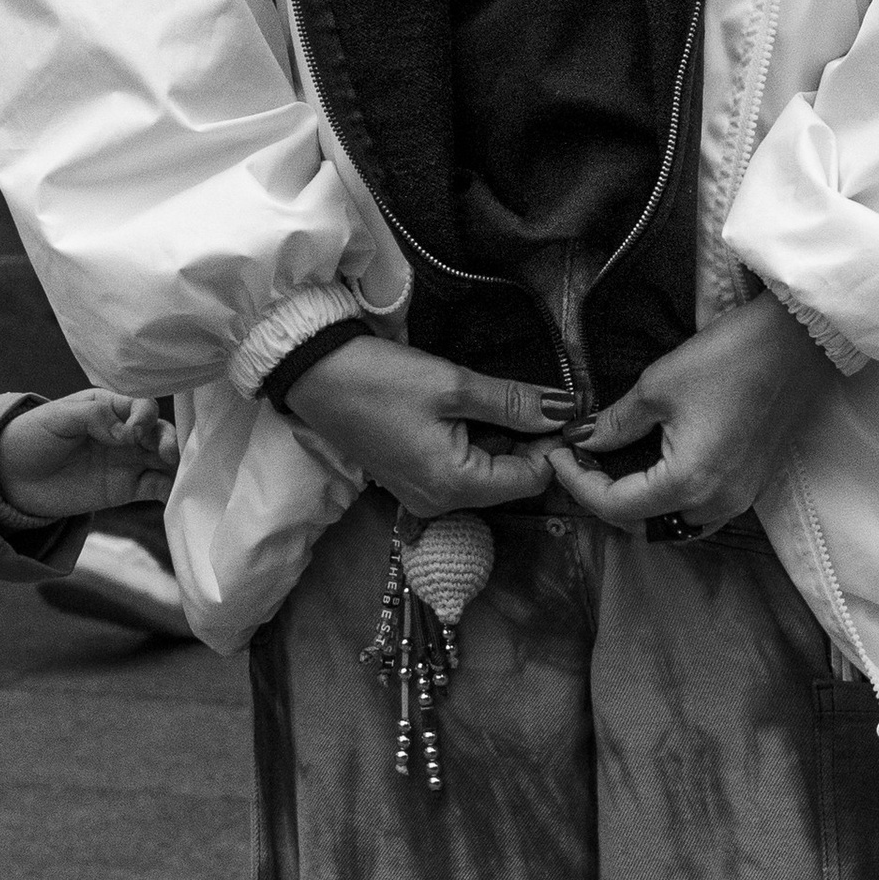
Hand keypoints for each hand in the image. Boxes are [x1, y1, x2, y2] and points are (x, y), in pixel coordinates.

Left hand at [0, 388, 176, 523]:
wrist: (11, 478)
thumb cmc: (30, 437)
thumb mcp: (57, 417)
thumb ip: (93, 415)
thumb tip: (126, 432)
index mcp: (109, 406)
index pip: (142, 406)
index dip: (144, 417)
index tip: (131, 434)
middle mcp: (124, 433)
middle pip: (159, 432)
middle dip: (168, 440)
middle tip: (168, 454)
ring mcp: (127, 461)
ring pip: (164, 460)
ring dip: (176, 466)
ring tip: (182, 476)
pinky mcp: (126, 489)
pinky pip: (156, 487)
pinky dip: (169, 489)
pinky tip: (175, 494)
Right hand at [283, 337, 558, 513]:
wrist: (313, 375)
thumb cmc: (380, 380)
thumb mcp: (453, 385)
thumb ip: (513, 402)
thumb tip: (565, 411)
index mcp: (454, 486)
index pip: (532, 479)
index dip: (552, 444)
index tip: (560, 406)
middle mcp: (440, 504)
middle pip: (510, 480)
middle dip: (527, 441)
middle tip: (530, 395)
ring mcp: (422, 496)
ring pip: (486, 474)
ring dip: (500, 439)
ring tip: (496, 398)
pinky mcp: (410, 480)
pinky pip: (460, 470)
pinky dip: (474, 442)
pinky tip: (467, 411)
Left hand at [542, 293, 836, 538]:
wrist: (796, 342)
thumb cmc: (729, 358)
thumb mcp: (657, 387)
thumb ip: (615, 424)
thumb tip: (584, 440)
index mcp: (688, 483)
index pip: (615, 506)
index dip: (577, 484)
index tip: (555, 456)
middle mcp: (715, 504)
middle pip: (642, 525)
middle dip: (602, 499)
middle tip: (576, 464)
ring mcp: (738, 499)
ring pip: (672, 525)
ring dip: (637, 507)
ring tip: (608, 470)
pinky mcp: (750, 486)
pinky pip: (699, 513)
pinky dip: (667, 502)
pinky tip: (650, 471)